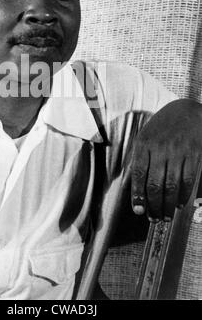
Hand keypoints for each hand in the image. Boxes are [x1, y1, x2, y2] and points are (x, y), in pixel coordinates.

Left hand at [130, 99, 201, 221]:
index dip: (138, 195)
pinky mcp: (194, 154)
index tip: (138, 210)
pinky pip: (188, 180)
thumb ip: (140, 159)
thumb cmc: (162, 127)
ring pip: (172, 186)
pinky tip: (179, 203)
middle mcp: (160, 148)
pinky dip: (183, 195)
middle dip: (154, 206)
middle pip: (155, 184)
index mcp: (144, 143)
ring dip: (168, 205)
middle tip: (153, 218)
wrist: (188, 110)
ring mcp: (178, 152)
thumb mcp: (145, 136)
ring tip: (165, 216)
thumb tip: (134, 187)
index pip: (138, 174)